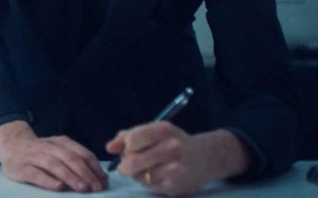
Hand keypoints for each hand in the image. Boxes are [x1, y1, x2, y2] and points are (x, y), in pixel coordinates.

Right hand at [0, 120, 106, 192]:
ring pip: (54, 165)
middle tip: (96, 187)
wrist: (11, 145)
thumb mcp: (58, 151)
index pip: (81, 153)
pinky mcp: (21, 168)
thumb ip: (77, 161)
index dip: (94, 167)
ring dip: (70, 176)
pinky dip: (48, 181)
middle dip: (85, 173)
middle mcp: (48, 147)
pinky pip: (36, 174)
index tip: (104, 181)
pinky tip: (58, 187)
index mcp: (60, 142)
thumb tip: (101, 178)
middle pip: (69, 158)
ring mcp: (33, 157)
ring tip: (82, 188)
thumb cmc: (40, 153)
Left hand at [106, 123, 250, 195]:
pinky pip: (150, 187)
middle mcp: (172, 147)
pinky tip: (159, 176)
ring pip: (139, 176)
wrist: (207, 157)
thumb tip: (109, 148)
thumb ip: (129, 136)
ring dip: (137, 175)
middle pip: (132, 161)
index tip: (129, 148)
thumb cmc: (174, 141)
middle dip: (125, 165)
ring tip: (147, 169)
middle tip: (127, 165)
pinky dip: (148, 183)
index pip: (132, 139)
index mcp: (164, 130)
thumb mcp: (155, 131)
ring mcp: (175, 168)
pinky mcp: (176, 186)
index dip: (126, 146)